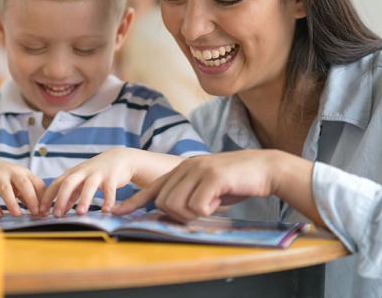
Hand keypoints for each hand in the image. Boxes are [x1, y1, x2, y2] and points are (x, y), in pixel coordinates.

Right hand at [0, 154, 45, 216]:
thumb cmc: (1, 176)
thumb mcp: (16, 181)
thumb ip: (26, 194)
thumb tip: (39, 211)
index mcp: (24, 172)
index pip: (37, 184)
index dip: (43, 198)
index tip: (46, 211)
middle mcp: (13, 172)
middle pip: (25, 184)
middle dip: (31, 199)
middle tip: (35, 213)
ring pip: (7, 189)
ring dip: (12, 202)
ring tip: (17, 214)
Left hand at [40, 148, 135, 216]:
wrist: (119, 157)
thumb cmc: (97, 172)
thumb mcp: (82, 180)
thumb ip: (72, 194)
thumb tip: (62, 210)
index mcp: (73, 173)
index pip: (56, 184)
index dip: (47, 197)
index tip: (40, 211)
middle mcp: (83, 172)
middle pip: (68, 183)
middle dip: (61, 199)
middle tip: (56, 215)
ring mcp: (98, 174)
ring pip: (88, 186)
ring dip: (84, 200)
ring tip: (80, 213)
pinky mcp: (112, 177)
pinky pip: (109, 190)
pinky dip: (108, 200)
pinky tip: (106, 211)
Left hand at [113, 150, 278, 221]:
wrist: (264, 168)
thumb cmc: (236, 182)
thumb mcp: (207, 187)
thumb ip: (188, 194)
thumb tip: (170, 211)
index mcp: (181, 169)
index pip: (152, 188)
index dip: (134, 202)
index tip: (117, 212)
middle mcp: (185, 166)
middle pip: (162, 202)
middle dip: (178, 215)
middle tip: (202, 210)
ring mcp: (197, 169)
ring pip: (176, 205)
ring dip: (193, 214)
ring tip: (211, 204)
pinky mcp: (211, 176)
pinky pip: (197, 206)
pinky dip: (207, 210)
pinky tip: (220, 200)